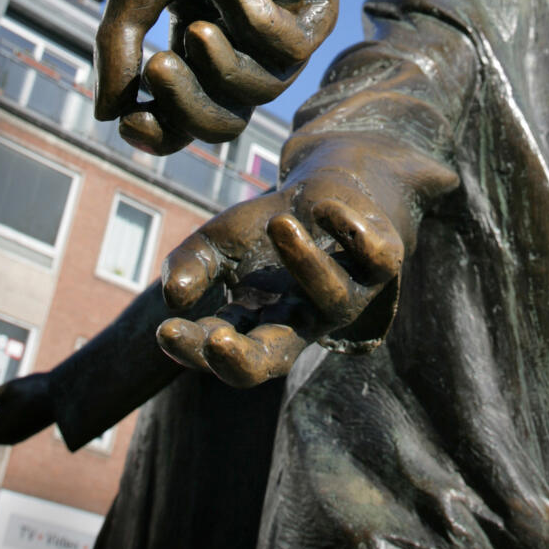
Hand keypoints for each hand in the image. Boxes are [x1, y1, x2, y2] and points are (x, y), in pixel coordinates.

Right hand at [94, 0, 337, 152]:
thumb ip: (120, 46)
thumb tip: (106, 116)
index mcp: (192, 40)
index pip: (180, 117)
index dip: (157, 131)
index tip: (129, 120)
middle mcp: (240, 45)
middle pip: (220, 123)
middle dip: (186, 106)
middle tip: (161, 66)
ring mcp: (281, 33)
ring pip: (255, 95)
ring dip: (221, 63)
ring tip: (200, 18)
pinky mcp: (315, 14)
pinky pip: (289, 52)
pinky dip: (255, 23)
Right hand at [156, 174, 402, 386]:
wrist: (330, 186)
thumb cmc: (269, 224)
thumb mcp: (220, 240)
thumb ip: (191, 265)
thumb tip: (172, 298)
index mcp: (261, 324)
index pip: (223, 351)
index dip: (195, 351)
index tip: (164, 331)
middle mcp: (304, 320)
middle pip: (274, 361)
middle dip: (242, 360)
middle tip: (217, 340)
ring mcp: (347, 294)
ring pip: (330, 297)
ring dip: (305, 263)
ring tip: (280, 224)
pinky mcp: (384, 262)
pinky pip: (375, 256)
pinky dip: (350, 230)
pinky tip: (325, 208)